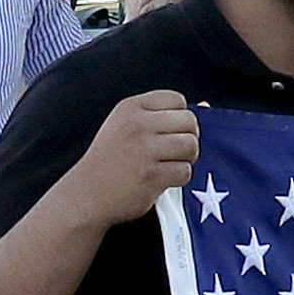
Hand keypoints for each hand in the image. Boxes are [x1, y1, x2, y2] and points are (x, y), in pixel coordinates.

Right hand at [57, 90, 198, 228]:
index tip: (165, 132)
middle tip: (171, 151)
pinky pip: (185, 171)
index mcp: (130, 108)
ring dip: (185, 158)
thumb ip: (161, 115)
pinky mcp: (152, 176)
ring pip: (191, 146)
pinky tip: (160, 180)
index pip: (177, 100)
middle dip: (187, 138)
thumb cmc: (110, 160)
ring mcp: (145, 151)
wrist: (86, 195)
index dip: (178, 117)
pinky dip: (177, 177)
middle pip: (189, 122)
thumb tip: (208, 107)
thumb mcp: (125, 125)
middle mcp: (137, 125)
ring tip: (168, 165)